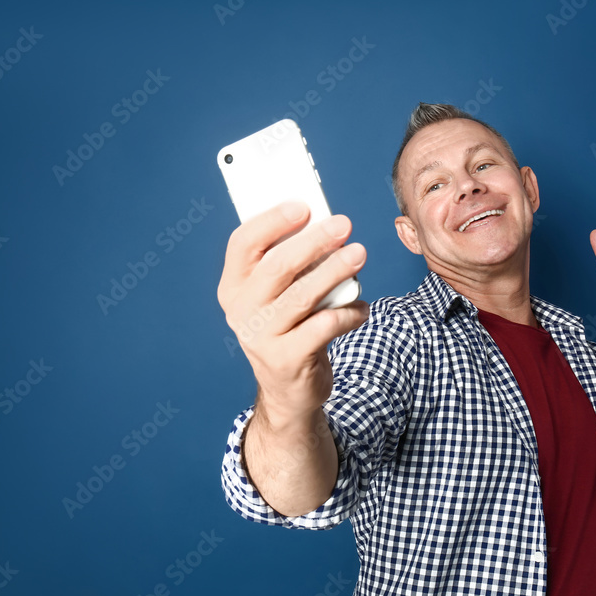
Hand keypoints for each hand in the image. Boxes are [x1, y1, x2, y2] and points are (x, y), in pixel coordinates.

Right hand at [217, 201, 368, 423]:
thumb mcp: (279, 295)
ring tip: (359, 254)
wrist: (288, 388)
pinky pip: (324, 326)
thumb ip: (292, 265)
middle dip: (313, 241)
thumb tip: (327, 225)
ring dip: (335, 271)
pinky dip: (349, 313)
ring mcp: (261, 337)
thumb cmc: (289, 327)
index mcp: (235, 285)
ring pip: (302, 296)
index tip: (304, 206)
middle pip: (276, 266)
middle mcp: (241, 310)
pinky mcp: (287, 359)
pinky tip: (361, 307)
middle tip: (344, 224)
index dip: (272, 221)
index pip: (243, 243)